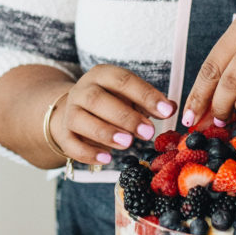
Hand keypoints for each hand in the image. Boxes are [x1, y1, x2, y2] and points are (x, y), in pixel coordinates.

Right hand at [49, 64, 175, 163]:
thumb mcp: (130, 97)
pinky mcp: (63, 134)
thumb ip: (149, 102)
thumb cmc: (111, 103)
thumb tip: (171, 108)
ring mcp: (70, 111)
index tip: (166, 111)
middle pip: (98, 99)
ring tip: (128, 144)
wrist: (75, 111)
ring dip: (105, 133)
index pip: (122, 80)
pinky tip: (107, 159)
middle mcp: (83, 90)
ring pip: (81, 120)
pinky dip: (89, 153)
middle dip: (125, 116)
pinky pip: (71, 144)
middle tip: (148, 132)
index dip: (145, 95)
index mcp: (102, 75)